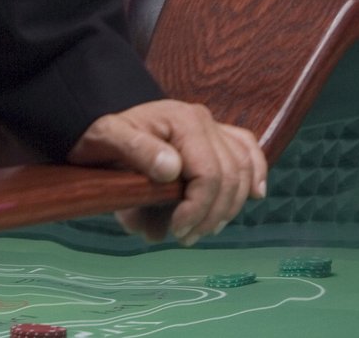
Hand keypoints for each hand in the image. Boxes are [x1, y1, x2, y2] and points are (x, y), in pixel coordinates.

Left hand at [67, 99, 267, 243]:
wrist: (102, 128)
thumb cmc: (101, 137)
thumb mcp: (107, 139)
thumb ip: (138, 151)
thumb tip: (172, 170)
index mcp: (183, 121)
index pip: (209, 173)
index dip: (198, 208)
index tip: (175, 231)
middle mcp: (206, 121)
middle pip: (230, 176)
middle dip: (211, 214)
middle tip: (184, 238)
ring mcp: (214, 127)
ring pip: (243, 169)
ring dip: (230, 206)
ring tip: (204, 229)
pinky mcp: (218, 136)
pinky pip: (248, 151)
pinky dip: (257, 172)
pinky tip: (257, 194)